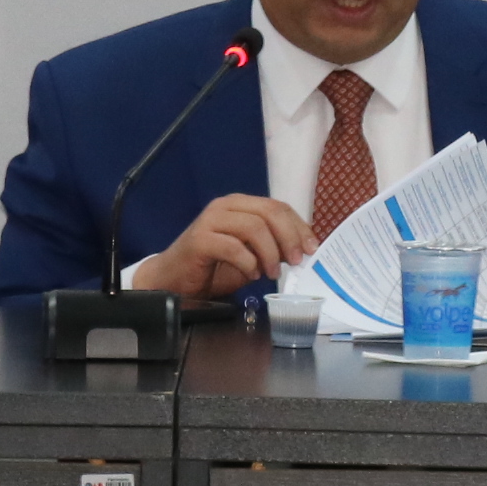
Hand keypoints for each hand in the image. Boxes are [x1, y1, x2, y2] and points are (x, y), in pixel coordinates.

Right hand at [132, 194, 313, 298]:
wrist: (174, 280)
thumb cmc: (213, 268)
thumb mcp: (251, 256)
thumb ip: (273, 248)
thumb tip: (302, 250)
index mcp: (241, 205)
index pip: (278, 207)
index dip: (299, 226)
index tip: (312, 249)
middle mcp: (226, 206)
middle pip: (270, 212)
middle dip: (289, 237)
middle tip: (297, 261)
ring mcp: (211, 220)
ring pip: (254, 227)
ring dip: (270, 253)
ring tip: (271, 273)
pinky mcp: (199, 239)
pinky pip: (233, 247)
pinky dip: (248, 263)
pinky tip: (251, 275)